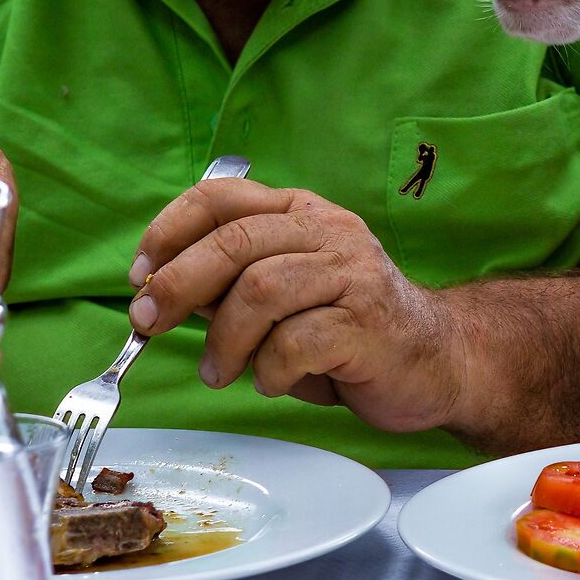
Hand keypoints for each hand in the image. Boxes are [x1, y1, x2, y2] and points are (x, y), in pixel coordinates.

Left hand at [126, 180, 468, 433]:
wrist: (440, 359)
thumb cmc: (352, 330)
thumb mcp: (288, 294)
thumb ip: (235, 285)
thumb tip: (162, 293)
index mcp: (303, 213)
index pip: (224, 197)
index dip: (171, 229)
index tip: (140, 271)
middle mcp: (330, 232)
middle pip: (236, 241)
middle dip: (179, 283)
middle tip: (149, 321)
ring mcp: (353, 274)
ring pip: (261, 290)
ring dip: (223, 339)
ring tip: (218, 371)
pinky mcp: (367, 324)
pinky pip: (295, 342)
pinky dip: (268, 370)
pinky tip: (272, 381)